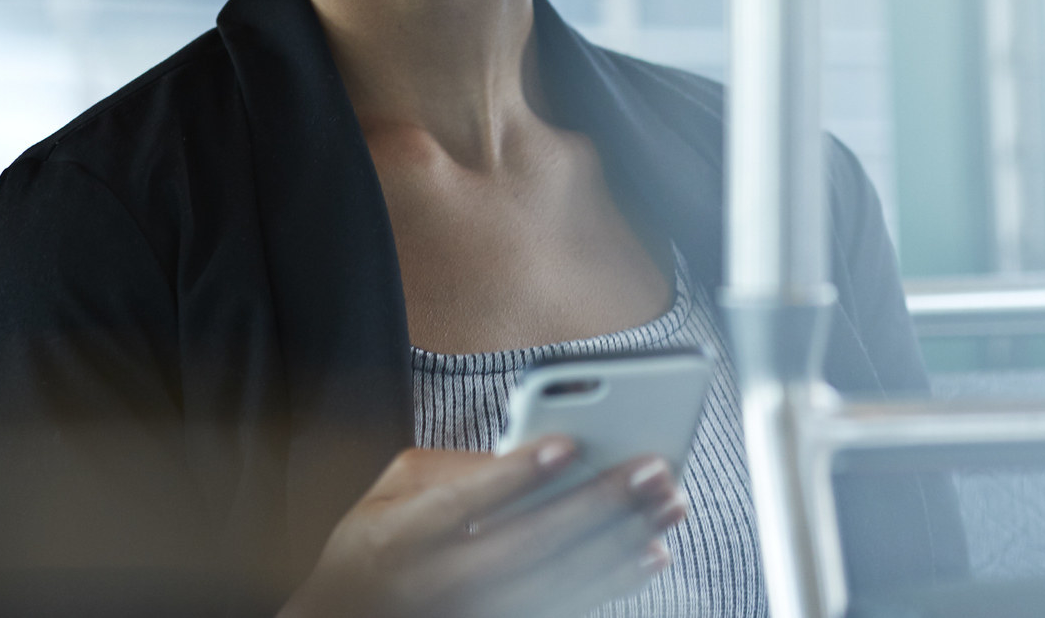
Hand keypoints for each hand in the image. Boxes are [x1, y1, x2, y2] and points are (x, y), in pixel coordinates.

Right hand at [279, 439, 687, 617]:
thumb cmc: (376, 545)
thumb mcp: (388, 493)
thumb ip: (448, 469)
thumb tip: (519, 456)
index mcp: (400, 537)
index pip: (461, 503)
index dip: (515, 475)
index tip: (568, 444)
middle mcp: (438, 584)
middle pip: (527, 544)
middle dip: (596, 505)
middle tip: (652, 469)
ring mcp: (473, 616)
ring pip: (558, 584)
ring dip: (620, 544)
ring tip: (667, 506)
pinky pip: (564, 610)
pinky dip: (612, 584)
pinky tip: (648, 555)